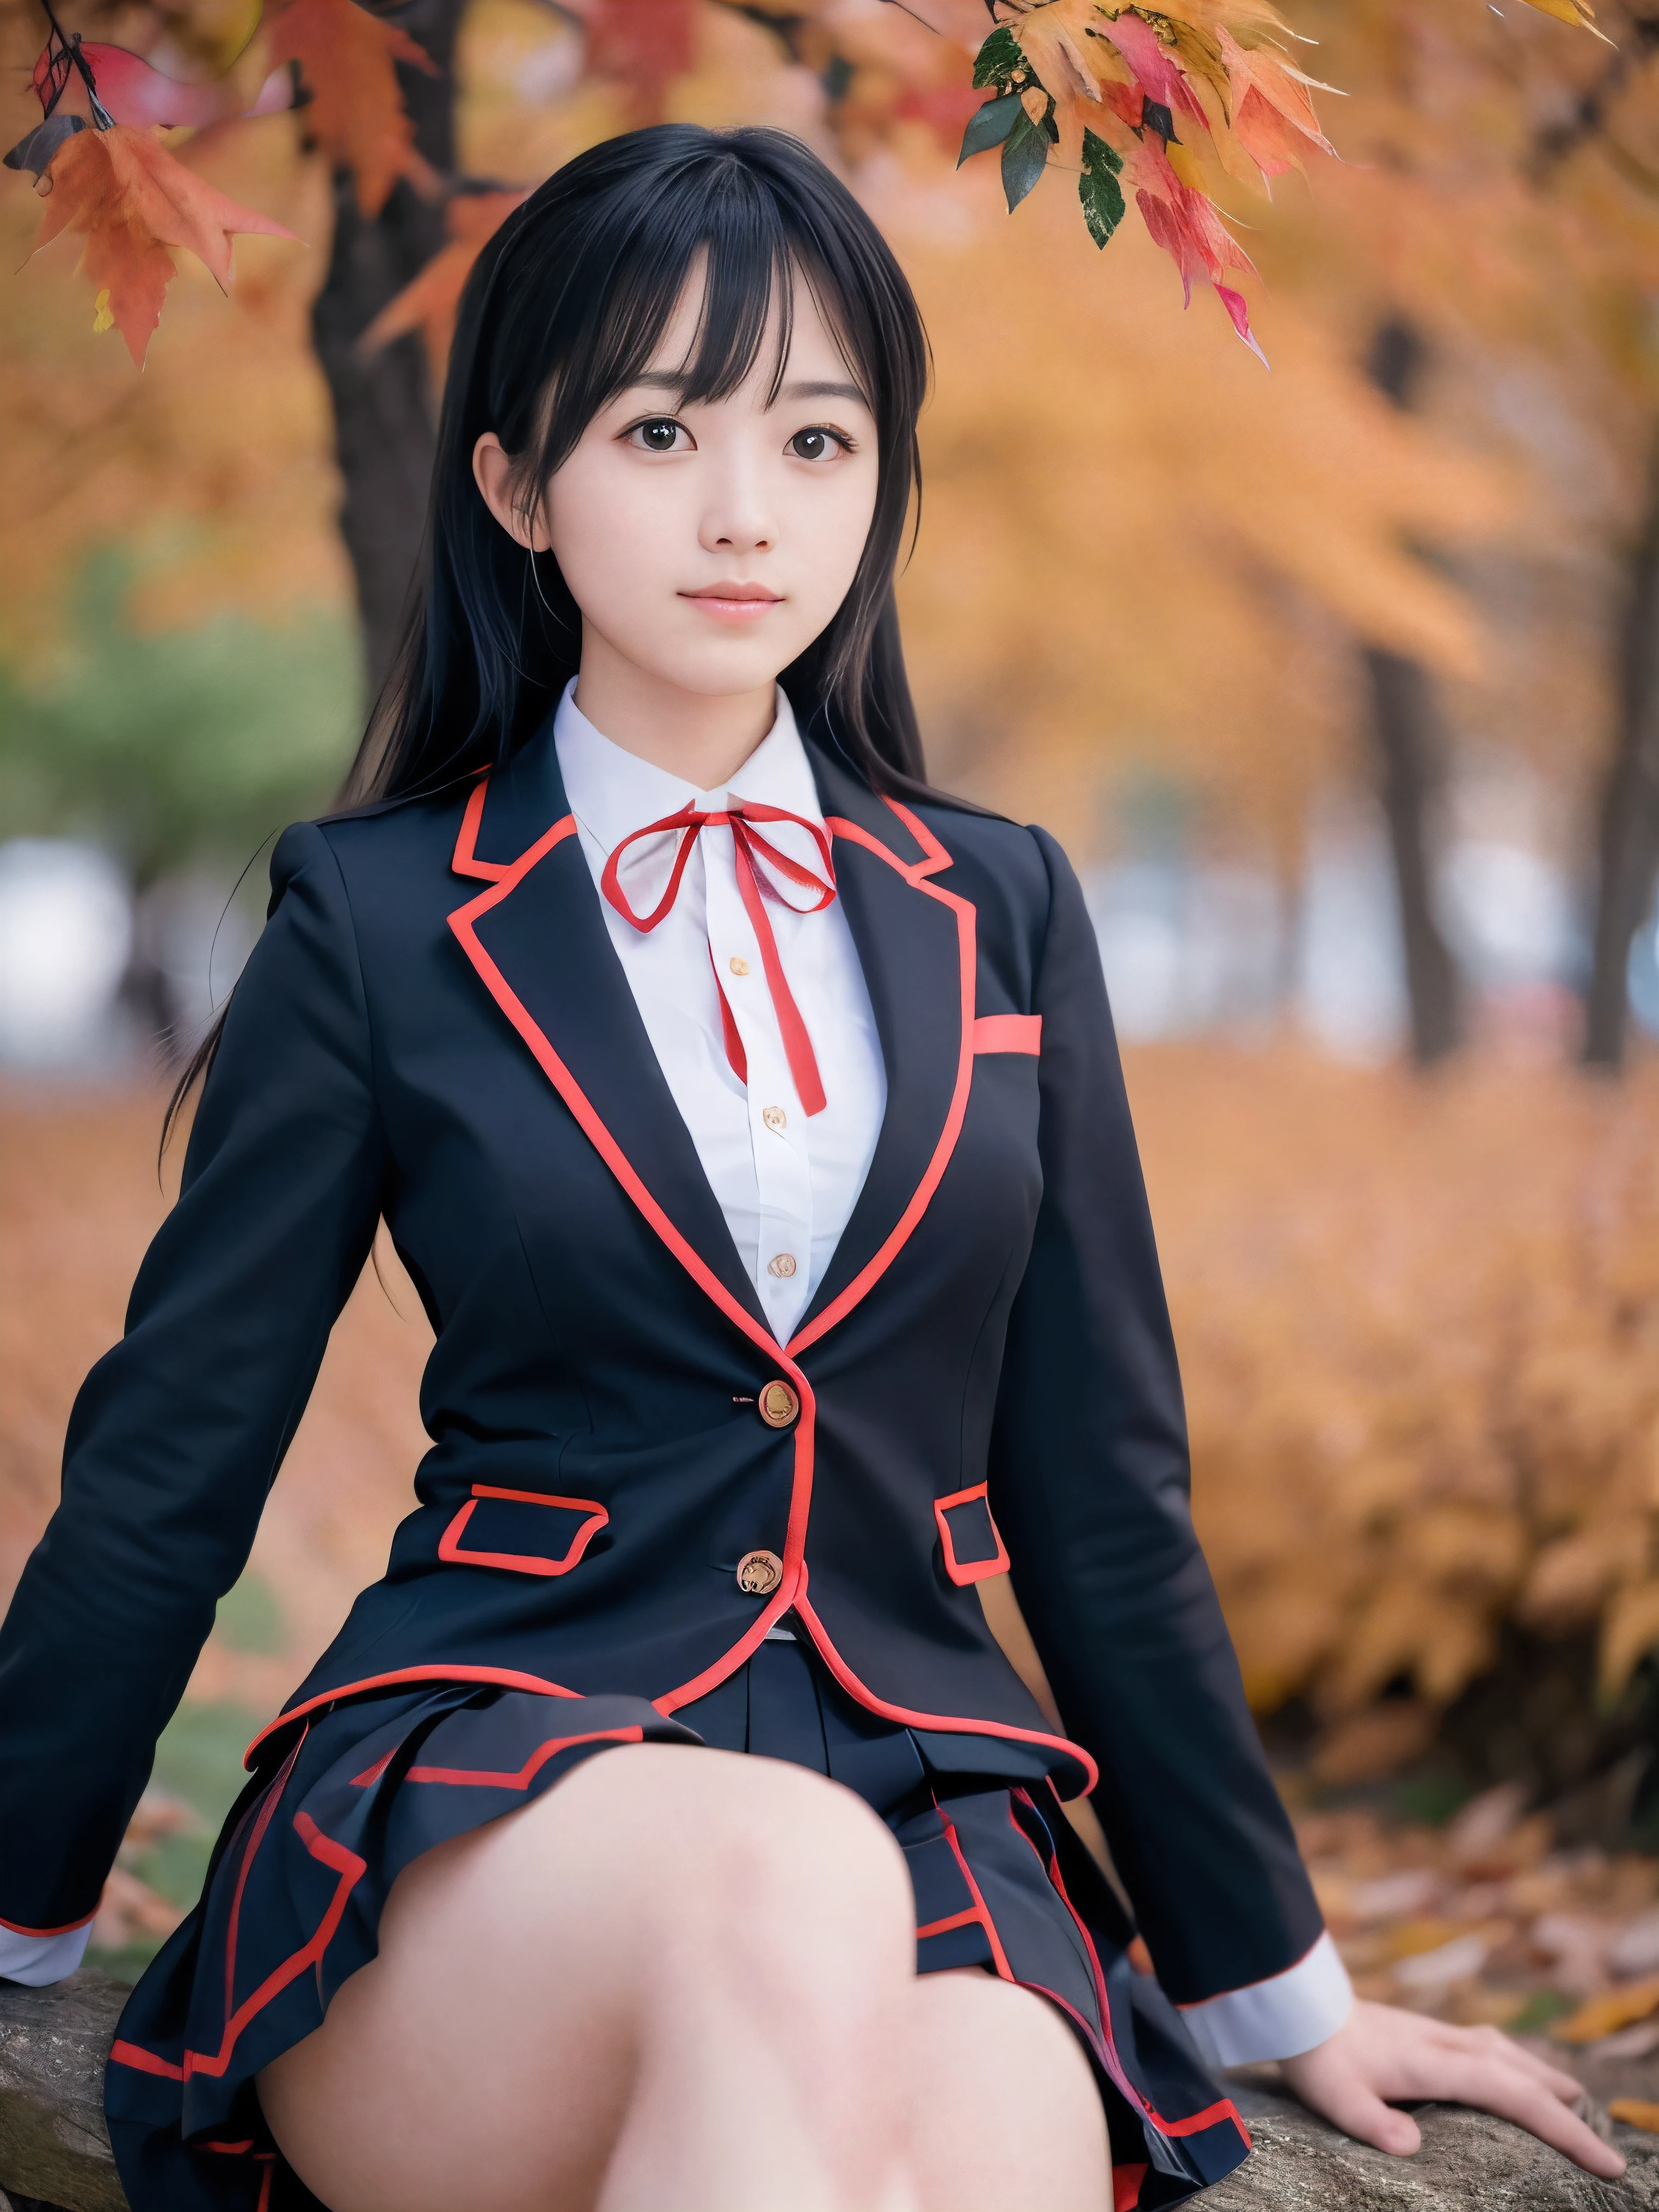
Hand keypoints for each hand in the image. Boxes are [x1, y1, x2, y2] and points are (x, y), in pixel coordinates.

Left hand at [1278, 1998, 1624, 2178]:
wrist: (1294, 2002)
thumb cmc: (1314, 2053)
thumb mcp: (1334, 2096)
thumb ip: (1371, 2122)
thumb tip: (1412, 2147)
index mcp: (1435, 2062)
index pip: (1514, 2095)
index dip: (1563, 2128)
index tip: (1606, 2162)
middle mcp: (1444, 2043)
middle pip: (1520, 2073)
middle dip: (1564, 2109)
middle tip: (1601, 2143)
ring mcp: (1433, 2033)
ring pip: (1503, 2052)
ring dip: (1538, 2075)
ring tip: (1568, 2097)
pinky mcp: (1419, 2030)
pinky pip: (1483, 2044)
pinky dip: (1510, 2060)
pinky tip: (1505, 2067)